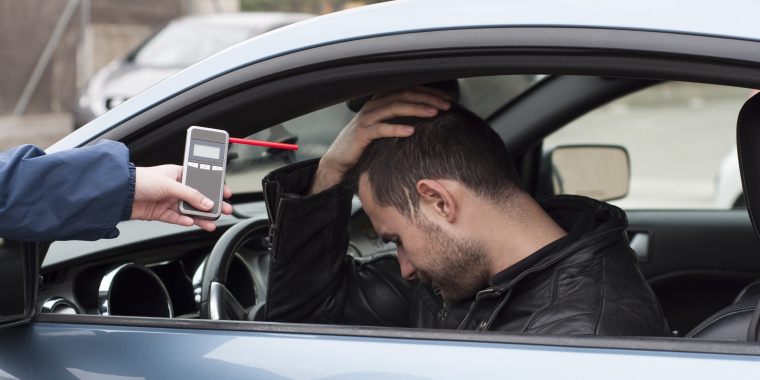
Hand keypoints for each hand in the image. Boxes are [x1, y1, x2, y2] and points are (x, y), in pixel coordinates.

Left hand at [131, 165, 232, 230]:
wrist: (120, 193)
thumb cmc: (140, 180)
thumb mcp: (170, 184)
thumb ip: (190, 194)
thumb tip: (207, 202)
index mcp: (179, 174)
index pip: (202, 181)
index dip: (214, 187)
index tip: (226, 193)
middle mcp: (175, 187)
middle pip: (198, 198)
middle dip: (211, 205)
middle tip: (224, 210)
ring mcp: (168, 201)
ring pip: (189, 210)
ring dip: (200, 217)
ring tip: (211, 223)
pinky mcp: (161, 213)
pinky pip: (177, 218)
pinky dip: (184, 221)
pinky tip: (191, 222)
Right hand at [309, 86, 451, 194]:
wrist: (340, 159)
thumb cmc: (366, 144)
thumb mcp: (385, 126)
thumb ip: (400, 118)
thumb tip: (427, 117)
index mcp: (380, 101)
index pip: (408, 89)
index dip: (428, 92)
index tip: (447, 99)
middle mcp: (373, 105)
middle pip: (403, 95)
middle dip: (427, 98)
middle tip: (446, 105)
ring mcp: (366, 118)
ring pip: (394, 107)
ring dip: (416, 109)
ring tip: (433, 113)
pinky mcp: (361, 134)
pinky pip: (381, 129)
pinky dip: (397, 128)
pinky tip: (411, 131)